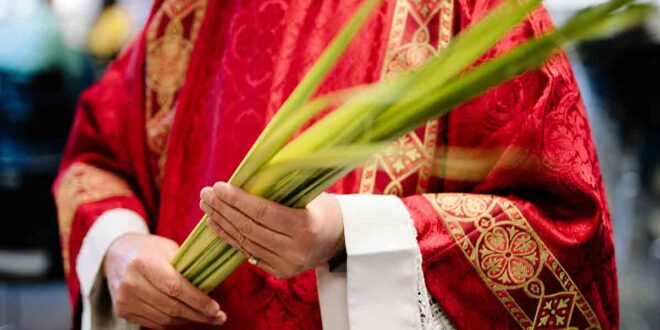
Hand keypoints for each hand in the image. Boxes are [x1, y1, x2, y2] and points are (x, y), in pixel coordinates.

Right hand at [104, 233, 226, 328]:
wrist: (116, 254)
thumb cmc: (148, 249)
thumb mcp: (168, 248)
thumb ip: (186, 267)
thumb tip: (211, 286)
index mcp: (143, 262)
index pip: (175, 287)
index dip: (197, 300)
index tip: (216, 308)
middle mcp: (131, 283)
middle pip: (171, 307)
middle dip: (198, 315)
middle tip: (218, 317)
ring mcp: (125, 299)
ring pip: (164, 319)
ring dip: (188, 321)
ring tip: (206, 318)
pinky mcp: (122, 311)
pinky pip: (154, 323)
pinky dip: (173, 323)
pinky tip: (187, 318)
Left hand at [200, 182, 343, 279]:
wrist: (339, 239)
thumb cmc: (322, 208)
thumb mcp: (309, 194)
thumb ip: (281, 188)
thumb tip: (246, 174)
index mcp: (305, 227)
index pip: (263, 213)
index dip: (238, 200)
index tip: (218, 186)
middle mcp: (295, 250)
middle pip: (250, 228)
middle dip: (224, 210)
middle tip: (206, 193)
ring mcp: (287, 265)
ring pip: (245, 242)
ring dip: (222, 223)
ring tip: (207, 206)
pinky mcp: (279, 272)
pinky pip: (248, 253)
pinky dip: (229, 237)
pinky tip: (216, 223)